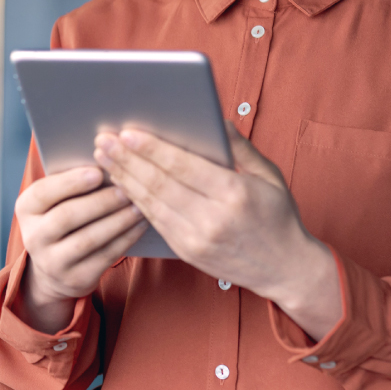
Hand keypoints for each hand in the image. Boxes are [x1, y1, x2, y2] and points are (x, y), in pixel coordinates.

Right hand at [13, 165, 148, 333]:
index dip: (71, 182)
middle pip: (67, 216)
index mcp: (26, 208)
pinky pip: (105, 257)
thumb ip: (72, 182)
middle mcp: (33, 237)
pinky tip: (140, 224)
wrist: (55, 268)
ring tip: (139, 205)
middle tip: (127, 188)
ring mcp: (52, 262)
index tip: (98, 171)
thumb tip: (108, 160)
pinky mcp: (75, 279)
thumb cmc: (62, 218)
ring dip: (118, 220)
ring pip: (88, 239)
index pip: (43, 192)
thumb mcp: (56, 201)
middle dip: (100, 201)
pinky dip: (126, 238)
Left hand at [95, 125, 342, 340]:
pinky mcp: (187, 252)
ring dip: (124, 178)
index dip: (151, 148)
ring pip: (150, 203)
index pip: (182, 166)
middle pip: (159, 183)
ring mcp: (197, 238)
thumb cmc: (279, 217)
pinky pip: (154, 221)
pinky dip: (134, 201)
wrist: (287, 270)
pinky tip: (122, 184)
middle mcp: (213, 218)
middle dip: (127, 159)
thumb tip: (216, 120)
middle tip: (103, 139)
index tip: (128, 132)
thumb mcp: (270, 176)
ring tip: (104, 158)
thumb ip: (240, 148)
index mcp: (235, 193)